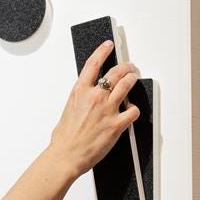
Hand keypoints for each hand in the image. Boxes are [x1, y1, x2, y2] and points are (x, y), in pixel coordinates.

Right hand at [49, 40, 139, 178]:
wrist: (66, 155)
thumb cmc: (64, 138)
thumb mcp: (68, 109)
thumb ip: (80, 100)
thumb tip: (85, 99)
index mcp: (80, 92)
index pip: (93, 64)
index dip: (102, 51)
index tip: (108, 45)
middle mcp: (95, 97)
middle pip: (116, 72)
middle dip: (126, 66)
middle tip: (130, 66)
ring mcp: (107, 110)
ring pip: (127, 85)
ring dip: (133, 79)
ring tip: (134, 78)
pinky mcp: (116, 124)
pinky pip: (133, 111)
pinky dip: (135, 109)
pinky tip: (132, 110)